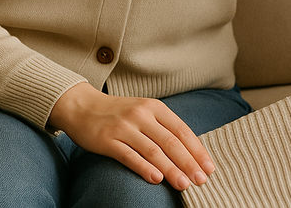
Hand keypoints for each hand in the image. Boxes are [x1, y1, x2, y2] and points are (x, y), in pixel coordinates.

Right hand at [48, 82, 214, 190]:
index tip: (208, 167)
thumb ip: (163, 127)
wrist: (82, 106)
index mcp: (155, 107)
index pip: (182, 130)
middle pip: (170, 142)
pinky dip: (144, 168)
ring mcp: (124, 127)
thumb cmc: (119, 113)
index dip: (197, 150)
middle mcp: (141, 115)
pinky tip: (157, 179)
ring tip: (184, 184)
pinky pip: (129, 156)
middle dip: (188, 163)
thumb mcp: (144, 112)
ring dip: (171, 169)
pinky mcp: (108, 140)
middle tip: (201, 180)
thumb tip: (189, 152)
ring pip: (153, 150)